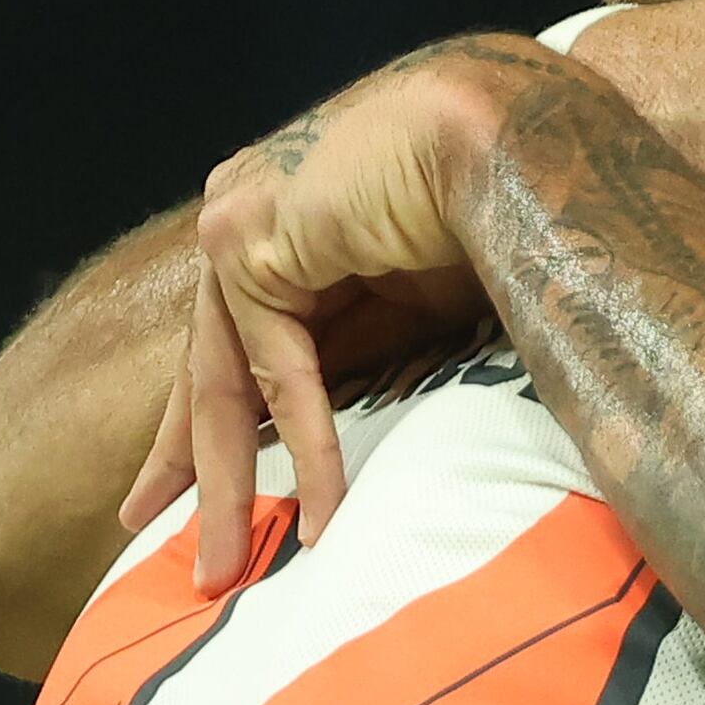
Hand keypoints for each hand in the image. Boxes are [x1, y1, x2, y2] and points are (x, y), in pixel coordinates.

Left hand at [123, 37, 535, 588]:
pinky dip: (307, 446)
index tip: (186, 501)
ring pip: (221, 380)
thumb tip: (362, 451)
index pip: (238, 350)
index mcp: (291, 230)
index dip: (221, 432)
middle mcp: (250, 220)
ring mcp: (238, 222)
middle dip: (197, 473)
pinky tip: (324, 511)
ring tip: (228, 569)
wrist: (517, 135)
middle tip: (192, 561)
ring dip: (229, 486)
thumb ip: (376, 358)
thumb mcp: (425, 308)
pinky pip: (272, 370)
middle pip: (211, 372)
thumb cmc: (501, 210)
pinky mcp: (246, 236)